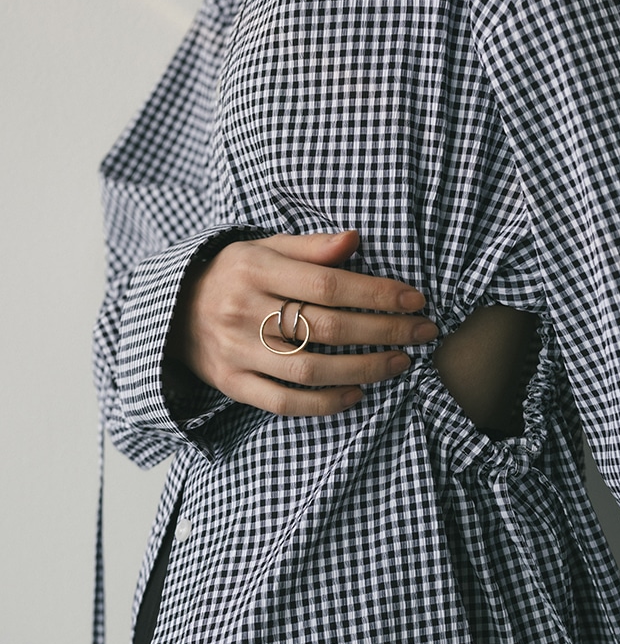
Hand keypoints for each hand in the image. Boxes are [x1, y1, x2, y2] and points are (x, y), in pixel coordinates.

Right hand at [166, 229, 438, 416]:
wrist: (171, 313)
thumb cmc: (232, 277)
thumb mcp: (263, 248)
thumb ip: (310, 247)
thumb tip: (357, 240)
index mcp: (254, 268)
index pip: (328, 283)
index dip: (377, 293)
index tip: (415, 300)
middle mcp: (244, 310)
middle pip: (326, 327)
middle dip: (384, 331)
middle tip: (423, 332)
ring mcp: (237, 351)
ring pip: (310, 369)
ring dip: (364, 369)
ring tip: (401, 363)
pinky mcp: (233, 384)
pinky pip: (285, 402)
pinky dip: (325, 403)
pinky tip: (358, 394)